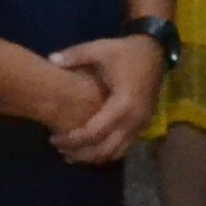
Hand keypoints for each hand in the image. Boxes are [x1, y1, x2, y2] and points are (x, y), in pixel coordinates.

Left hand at [45, 36, 164, 164]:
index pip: (94, 133)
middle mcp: (133, 121)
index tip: (54, 139)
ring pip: (116, 152)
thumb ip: (75, 55)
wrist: (155, 52)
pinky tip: (92, 147)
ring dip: (94, 156)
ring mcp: (141, 125)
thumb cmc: (127, 52)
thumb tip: (50, 59)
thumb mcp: (100, 49)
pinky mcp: (143, 126)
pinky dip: (107, 151)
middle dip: (82, 154)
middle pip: (105, 150)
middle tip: (61, 150)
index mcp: (122, 105)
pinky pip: (124, 147)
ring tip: (73, 153)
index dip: (73, 140)